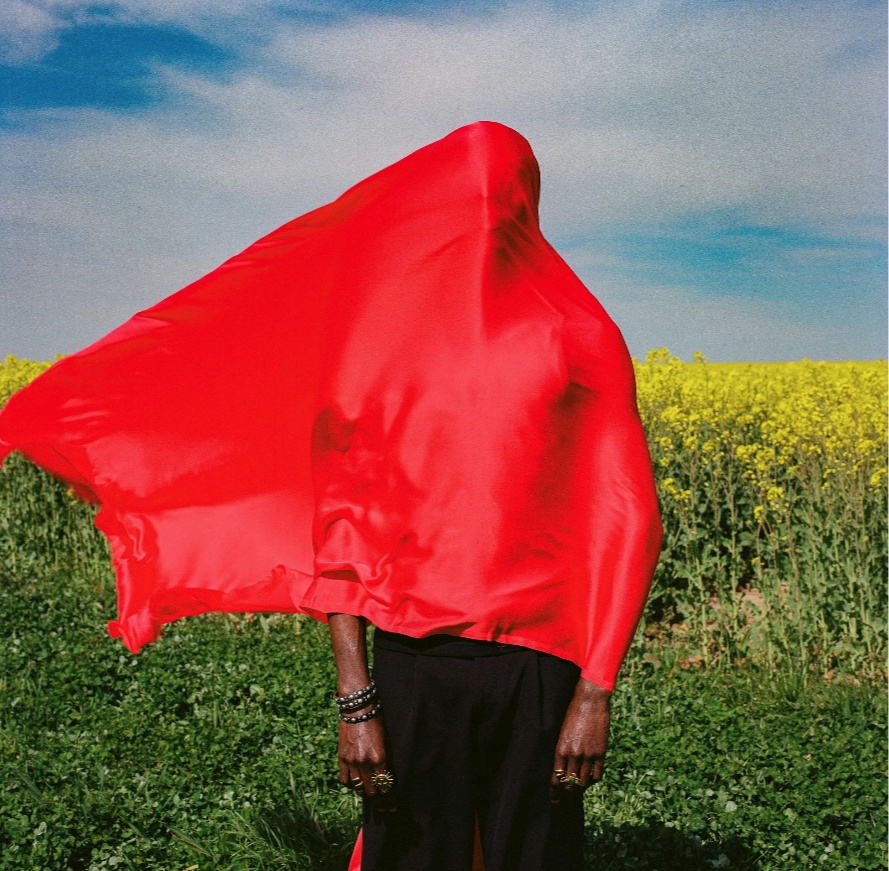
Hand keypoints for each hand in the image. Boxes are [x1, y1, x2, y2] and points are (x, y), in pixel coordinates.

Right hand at [338, 711, 396, 812]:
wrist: (358, 708)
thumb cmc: (376, 721)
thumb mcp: (385, 741)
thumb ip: (384, 760)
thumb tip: (385, 776)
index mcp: (380, 758)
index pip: (385, 786)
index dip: (389, 800)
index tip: (392, 807)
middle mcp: (366, 762)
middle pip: (372, 791)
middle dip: (379, 802)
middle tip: (384, 808)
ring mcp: (352, 761)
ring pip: (359, 788)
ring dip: (365, 794)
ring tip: (370, 798)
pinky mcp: (342, 758)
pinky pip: (346, 780)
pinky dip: (351, 786)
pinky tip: (356, 786)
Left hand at [550, 678, 610, 803]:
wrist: (590, 701)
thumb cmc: (573, 713)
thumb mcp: (563, 732)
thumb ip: (564, 750)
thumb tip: (565, 767)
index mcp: (560, 749)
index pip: (556, 778)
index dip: (555, 792)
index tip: (554, 800)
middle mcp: (573, 754)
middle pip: (570, 783)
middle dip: (568, 791)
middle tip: (568, 794)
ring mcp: (588, 754)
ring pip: (583, 782)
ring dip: (581, 787)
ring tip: (580, 788)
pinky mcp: (600, 752)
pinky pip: (597, 775)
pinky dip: (593, 780)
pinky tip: (591, 779)